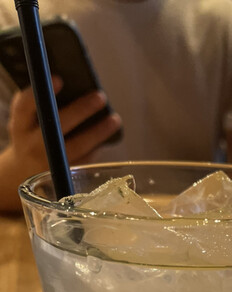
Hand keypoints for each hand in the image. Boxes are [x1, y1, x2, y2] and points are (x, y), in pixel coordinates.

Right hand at [6, 76, 121, 175]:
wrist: (24, 171)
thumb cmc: (31, 137)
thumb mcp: (27, 122)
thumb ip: (43, 106)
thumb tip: (76, 86)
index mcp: (20, 125)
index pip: (24, 106)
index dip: (42, 93)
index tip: (60, 79)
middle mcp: (32, 145)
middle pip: (57, 126)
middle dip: (81, 110)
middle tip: (100, 97)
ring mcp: (48, 163)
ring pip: (77, 146)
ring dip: (98, 132)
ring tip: (114, 119)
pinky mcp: (64, 176)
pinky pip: (84, 160)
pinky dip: (97, 147)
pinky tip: (107, 136)